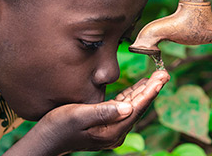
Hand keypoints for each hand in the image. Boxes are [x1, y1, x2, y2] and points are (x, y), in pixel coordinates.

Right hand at [4, 70, 169, 155]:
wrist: (46, 139)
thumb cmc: (58, 125)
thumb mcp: (78, 115)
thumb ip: (103, 111)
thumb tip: (128, 107)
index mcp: (111, 131)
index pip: (136, 108)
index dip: (150, 92)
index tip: (161, 79)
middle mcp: (115, 132)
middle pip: (139, 107)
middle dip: (152, 89)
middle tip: (164, 72)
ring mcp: (112, 129)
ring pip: (133, 106)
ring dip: (144, 91)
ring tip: (157, 76)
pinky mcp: (107, 124)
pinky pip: (124, 107)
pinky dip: (132, 95)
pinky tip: (139, 86)